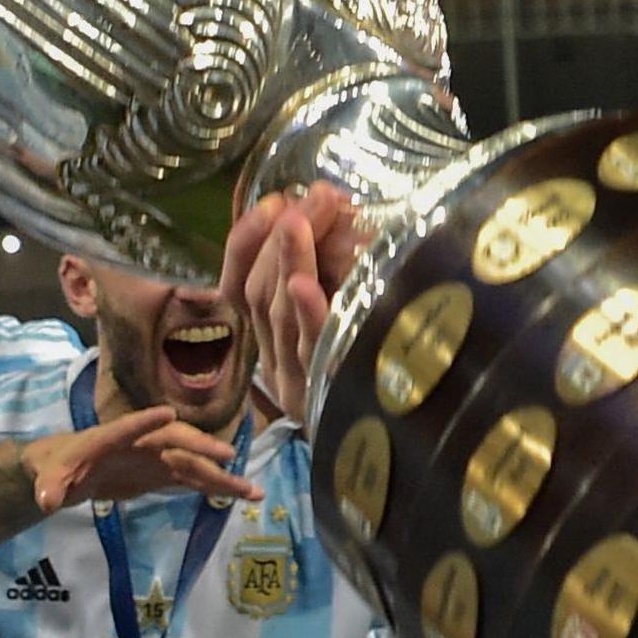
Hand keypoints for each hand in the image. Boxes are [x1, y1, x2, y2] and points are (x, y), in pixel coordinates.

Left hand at [23, 406, 262, 512]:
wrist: (67, 470)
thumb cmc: (55, 466)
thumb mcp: (47, 477)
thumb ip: (49, 485)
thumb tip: (46, 499)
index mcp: (113, 437)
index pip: (130, 427)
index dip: (146, 422)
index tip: (169, 414)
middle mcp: (143, 443)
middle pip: (176, 442)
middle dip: (201, 447)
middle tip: (227, 456)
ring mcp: (158, 460)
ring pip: (195, 465)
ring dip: (223, 477)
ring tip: (252, 491)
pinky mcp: (164, 476)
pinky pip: (195, 481)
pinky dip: (217, 488)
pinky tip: (241, 495)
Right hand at [221, 183, 362, 423]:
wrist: (401, 438)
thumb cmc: (375, 359)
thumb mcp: (343, 305)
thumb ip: (327, 264)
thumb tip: (324, 200)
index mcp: (270, 340)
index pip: (235, 284)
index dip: (246, 242)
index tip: (272, 203)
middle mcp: (273, 361)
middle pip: (257, 294)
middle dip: (276, 241)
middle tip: (305, 199)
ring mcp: (297, 379)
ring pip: (277, 316)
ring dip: (287, 262)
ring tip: (297, 220)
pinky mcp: (326, 392)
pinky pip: (312, 350)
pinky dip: (309, 315)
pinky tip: (305, 288)